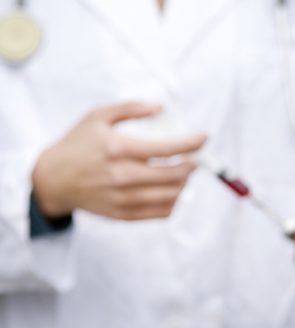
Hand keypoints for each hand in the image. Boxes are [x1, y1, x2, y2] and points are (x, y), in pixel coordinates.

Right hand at [32, 102, 205, 219]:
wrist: (53, 180)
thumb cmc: (78, 145)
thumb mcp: (97, 117)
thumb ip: (130, 109)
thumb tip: (161, 107)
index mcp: (119, 149)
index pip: (167, 148)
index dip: (192, 143)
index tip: (204, 138)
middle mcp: (123, 176)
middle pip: (175, 175)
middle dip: (193, 165)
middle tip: (195, 158)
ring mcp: (124, 198)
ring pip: (172, 195)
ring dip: (185, 183)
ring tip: (183, 173)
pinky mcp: (124, 214)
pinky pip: (162, 212)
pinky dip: (174, 201)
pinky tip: (171, 190)